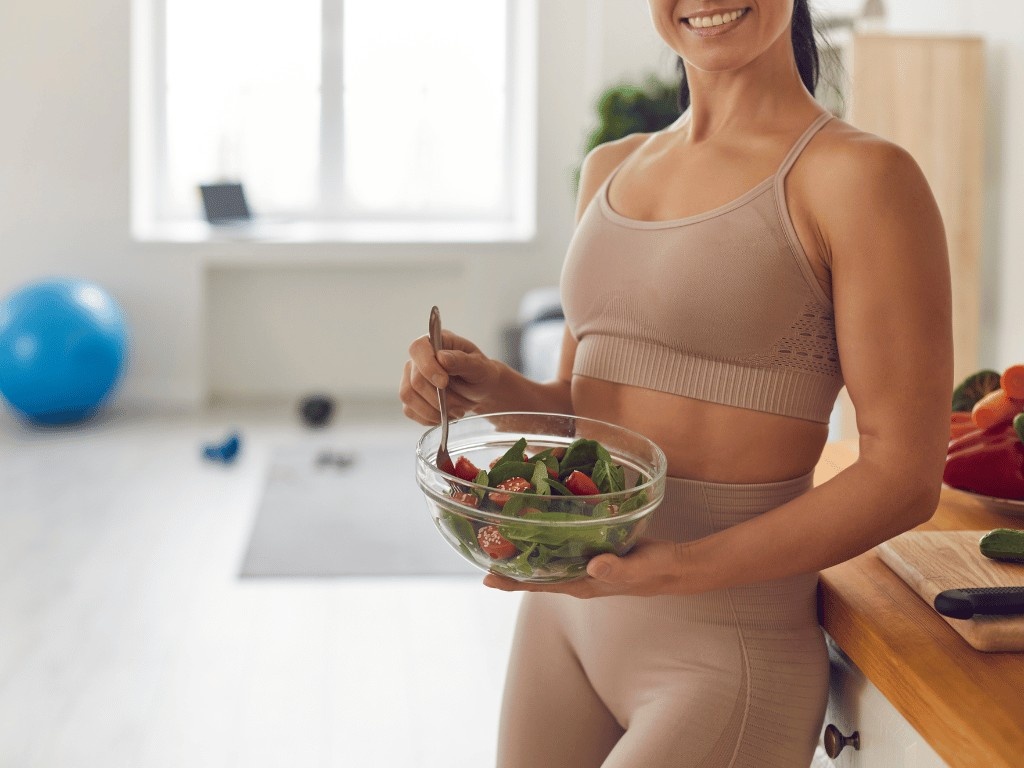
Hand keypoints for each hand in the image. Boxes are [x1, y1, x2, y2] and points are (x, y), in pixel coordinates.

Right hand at [400, 329, 501, 424]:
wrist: (480, 391)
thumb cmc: (480, 374)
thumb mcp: (479, 366)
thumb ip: (462, 361)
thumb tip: (442, 358)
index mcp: (435, 342)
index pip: (418, 349)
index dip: (427, 367)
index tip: (444, 383)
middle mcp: (418, 359)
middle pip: (415, 380)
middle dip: (440, 398)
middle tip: (461, 405)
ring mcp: (410, 378)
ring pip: (409, 397)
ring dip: (435, 410)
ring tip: (455, 411)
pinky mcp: (410, 397)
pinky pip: (410, 411)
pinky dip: (430, 418)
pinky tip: (445, 415)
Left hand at [482, 538, 688, 597]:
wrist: (674, 566)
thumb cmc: (655, 570)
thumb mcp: (638, 568)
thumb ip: (617, 568)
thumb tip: (592, 565)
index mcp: (582, 584)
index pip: (539, 585)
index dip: (512, 582)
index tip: (486, 577)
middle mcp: (577, 576)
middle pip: (535, 573)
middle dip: (510, 563)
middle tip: (481, 547)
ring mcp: (583, 564)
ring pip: (546, 557)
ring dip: (524, 547)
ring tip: (499, 532)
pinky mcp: (591, 549)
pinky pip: (561, 543)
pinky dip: (546, 533)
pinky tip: (537, 517)